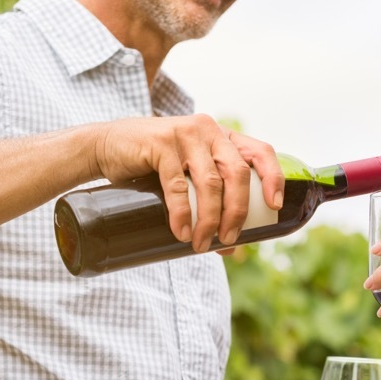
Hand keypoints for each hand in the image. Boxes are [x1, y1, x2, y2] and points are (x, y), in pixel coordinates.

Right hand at [92, 115, 282, 251]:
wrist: (106, 148)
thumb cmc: (152, 167)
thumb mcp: (187, 179)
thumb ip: (209, 203)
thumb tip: (231, 249)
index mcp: (222, 137)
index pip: (260, 151)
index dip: (272, 178)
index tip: (274, 206)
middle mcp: (208, 130)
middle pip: (237, 173)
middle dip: (237, 211)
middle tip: (229, 239)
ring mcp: (185, 134)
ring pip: (210, 182)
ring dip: (210, 219)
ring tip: (203, 245)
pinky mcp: (160, 143)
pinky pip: (178, 185)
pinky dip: (182, 213)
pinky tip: (182, 232)